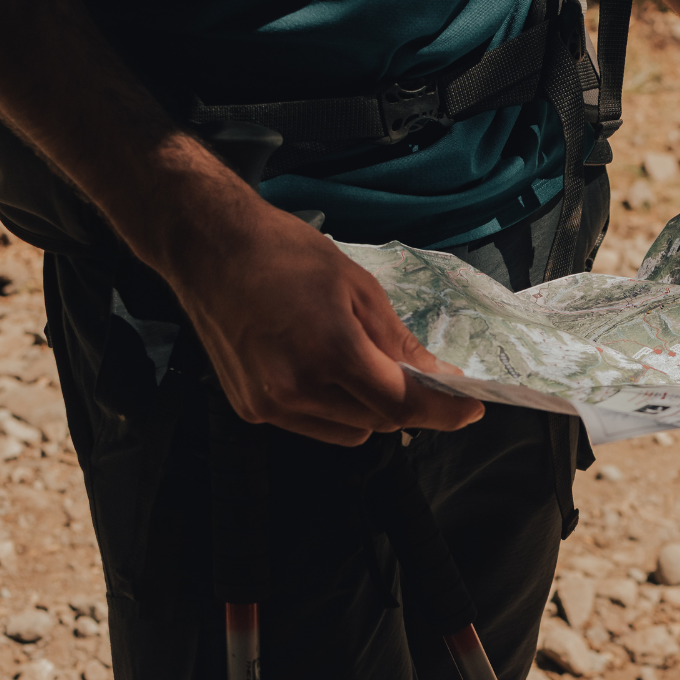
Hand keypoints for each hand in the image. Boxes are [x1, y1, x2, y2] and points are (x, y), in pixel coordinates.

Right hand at [171, 202, 484, 445]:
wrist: (208, 247)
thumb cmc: (288, 254)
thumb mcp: (359, 289)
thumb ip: (399, 344)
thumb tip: (440, 379)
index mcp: (330, 353)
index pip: (402, 405)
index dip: (443, 412)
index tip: (471, 409)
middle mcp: (297, 390)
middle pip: (378, 423)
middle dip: (407, 405)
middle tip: (423, 378)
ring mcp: (269, 405)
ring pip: (348, 432)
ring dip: (370, 410)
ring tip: (364, 367)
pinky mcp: (250, 410)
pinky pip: (312, 425)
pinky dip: (333, 409)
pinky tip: (324, 370)